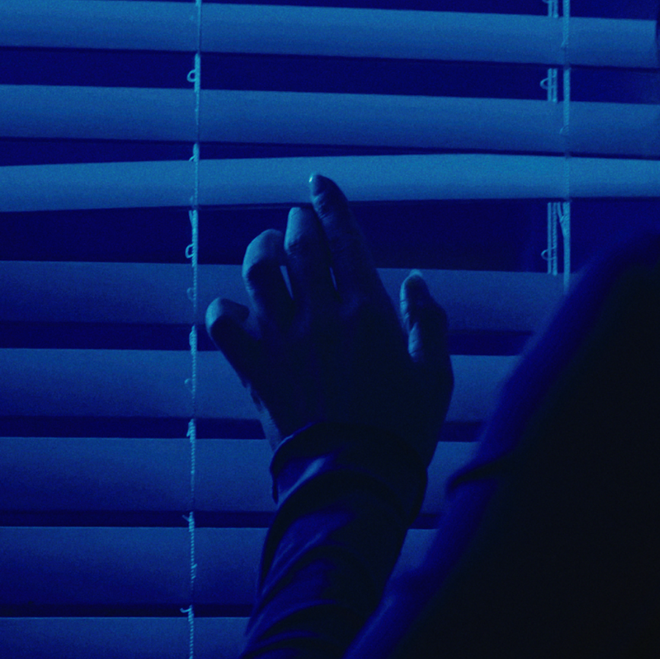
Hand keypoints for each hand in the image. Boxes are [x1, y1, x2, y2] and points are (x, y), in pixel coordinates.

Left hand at [206, 175, 454, 466]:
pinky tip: (236, 310)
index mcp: (366, 311)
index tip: (319, 181)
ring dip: (261, 252)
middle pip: (299, 245)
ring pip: (258, 273)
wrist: (354, 478)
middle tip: (299, 220)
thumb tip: (414, 281)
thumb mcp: (436, 374)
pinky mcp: (256, 369)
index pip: (344, 238)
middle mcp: (320, 316)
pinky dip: (224, 311)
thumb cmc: (402, 429)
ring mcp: (283, 341)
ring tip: (267, 249)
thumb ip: (428, 321)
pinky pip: (223, 326)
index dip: (330, 203)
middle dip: (298, 223)